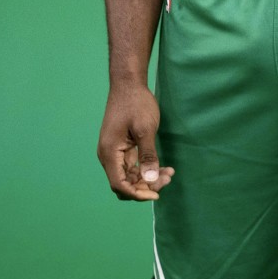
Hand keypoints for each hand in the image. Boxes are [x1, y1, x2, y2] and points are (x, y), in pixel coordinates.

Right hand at [97, 81, 174, 200]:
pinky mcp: (122, 147)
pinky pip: (132, 166)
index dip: (137, 194)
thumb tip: (150, 180)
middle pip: (124, 183)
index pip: (119, 184)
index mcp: (109, 152)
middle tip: (168, 179)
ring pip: (130, 176)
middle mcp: (108, 155)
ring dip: (148, 179)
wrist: (129, 84)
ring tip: (169, 173)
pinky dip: (146, 169)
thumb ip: (148, 155)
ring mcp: (114, 152)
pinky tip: (163, 167)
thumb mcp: (145, 129)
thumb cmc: (136, 103)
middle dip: (145, 186)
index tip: (156, 194)